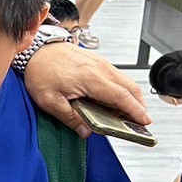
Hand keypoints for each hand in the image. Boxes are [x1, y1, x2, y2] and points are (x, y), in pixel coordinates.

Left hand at [23, 44, 149, 135]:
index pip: (121, 96)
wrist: (36, 49)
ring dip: (132, 97)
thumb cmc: (41, 71)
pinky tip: (117, 100)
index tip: (145, 122)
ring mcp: (100, 63)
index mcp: (91, 78)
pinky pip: (117, 76)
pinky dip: (123, 89)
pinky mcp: (97, 62)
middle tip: (141, 123)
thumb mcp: (50, 101)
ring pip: (126, 81)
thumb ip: (70, 118)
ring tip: (131, 114)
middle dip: (139, 106)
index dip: (136, 110)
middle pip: (130, 88)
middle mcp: (100, 68)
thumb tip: (86, 131)